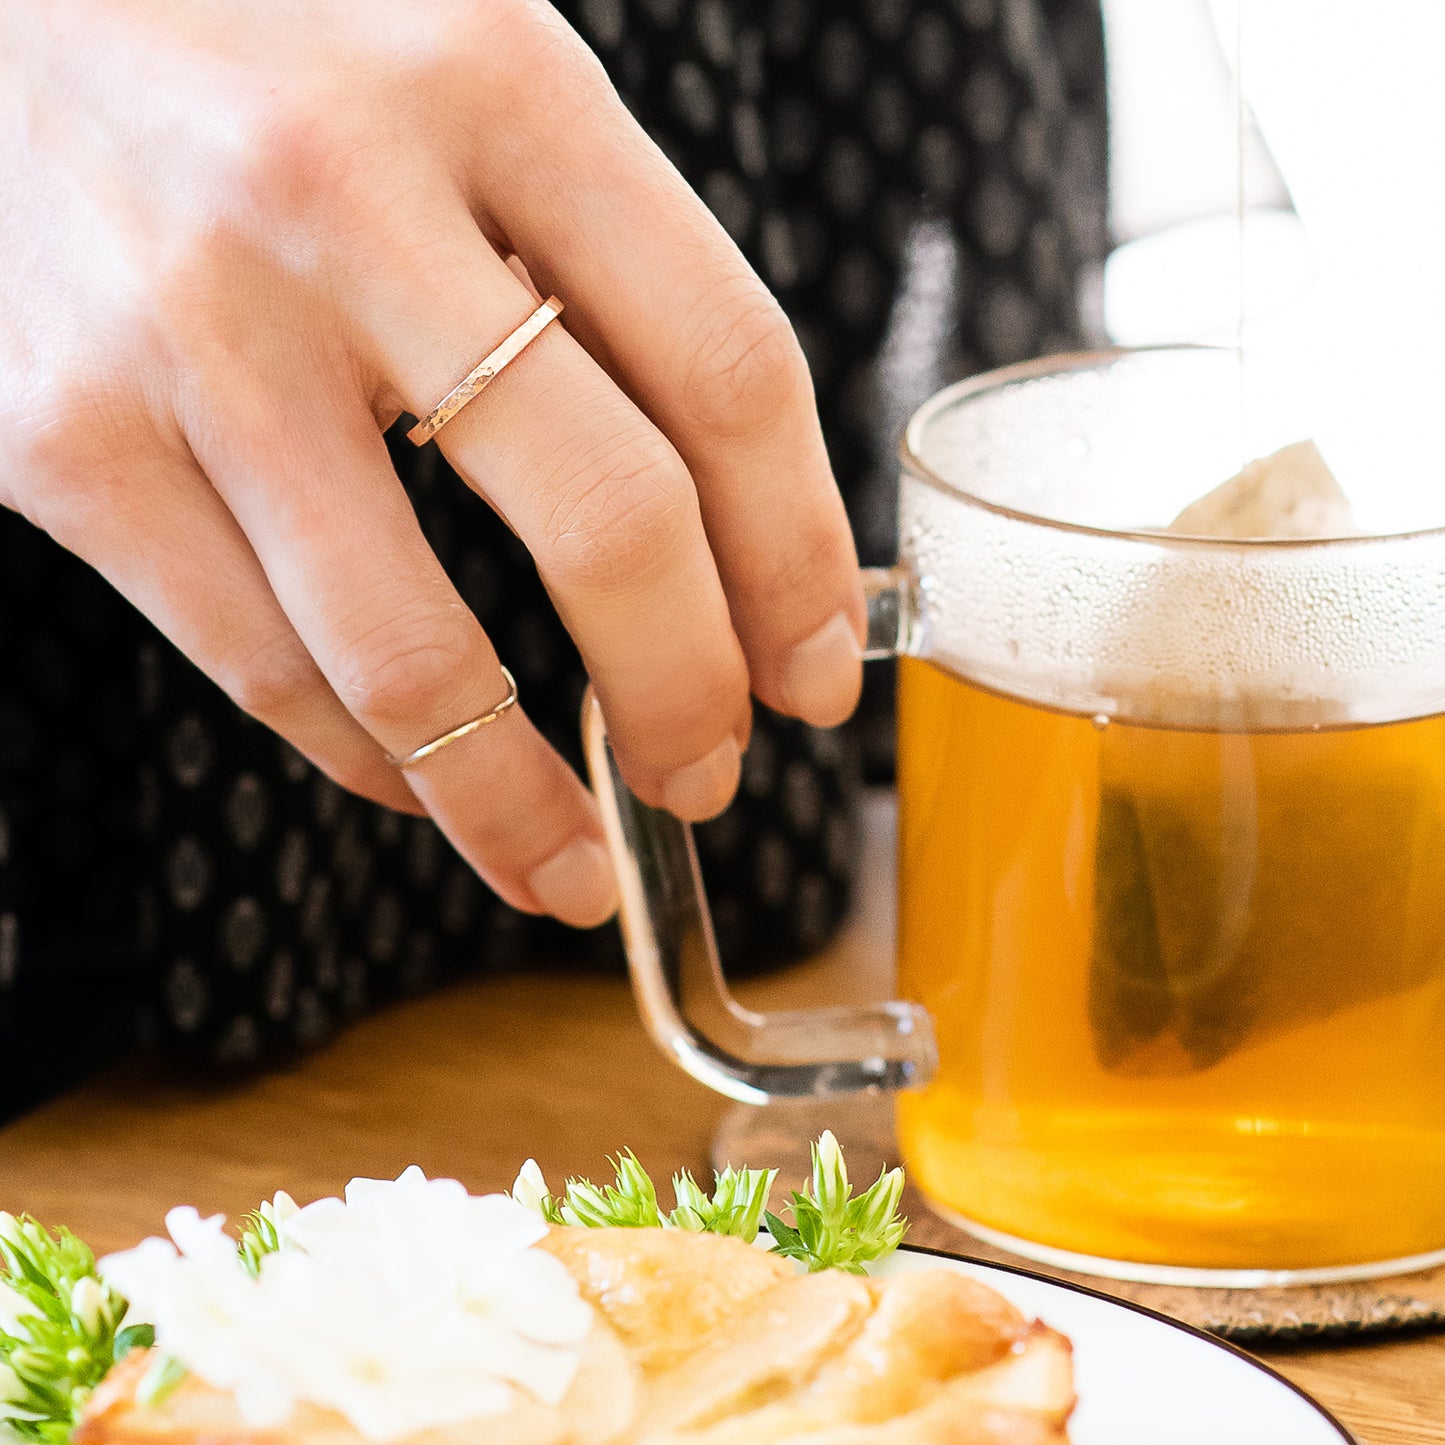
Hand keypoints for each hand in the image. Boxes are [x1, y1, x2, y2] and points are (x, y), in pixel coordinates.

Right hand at [0, 0, 863, 926]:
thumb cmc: (267, 57)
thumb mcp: (465, 87)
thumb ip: (599, 267)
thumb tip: (735, 518)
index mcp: (500, 85)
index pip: (728, 371)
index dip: (798, 557)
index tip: (814, 667)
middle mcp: (346, 202)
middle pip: (609, 521)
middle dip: (689, 694)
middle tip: (708, 771)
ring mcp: (195, 333)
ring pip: (416, 658)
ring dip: (521, 802)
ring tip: (575, 865)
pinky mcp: (64, 445)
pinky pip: (267, 669)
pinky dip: (379, 763)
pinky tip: (433, 780)